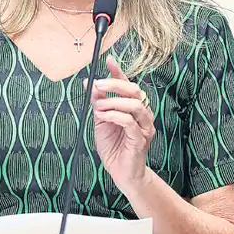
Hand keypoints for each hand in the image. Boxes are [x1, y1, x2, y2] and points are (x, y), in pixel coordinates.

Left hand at [90, 55, 154, 193]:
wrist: (121, 172)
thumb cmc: (113, 147)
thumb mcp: (101, 121)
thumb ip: (99, 104)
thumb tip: (90, 85)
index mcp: (134, 109)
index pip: (128, 86)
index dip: (119, 72)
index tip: (108, 61)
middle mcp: (143, 115)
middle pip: (135, 91)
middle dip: (115, 85)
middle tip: (97, 85)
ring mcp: (144, 127)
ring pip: (134, 105)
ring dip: (113, 102)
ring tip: (99, 107)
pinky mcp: (140, 139)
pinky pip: (129, 122)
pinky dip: (114, 115)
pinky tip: (103, 116)